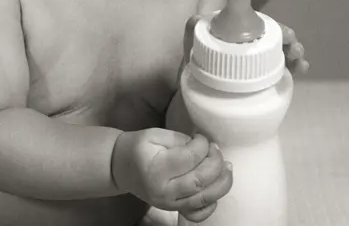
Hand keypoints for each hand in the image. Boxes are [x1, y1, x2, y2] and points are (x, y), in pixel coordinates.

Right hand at [111, 128, 232, 222]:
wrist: (121, 167)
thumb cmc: (138, 147)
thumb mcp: (154, 134)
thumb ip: (179, 139)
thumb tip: (202, 146)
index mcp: (157, 169)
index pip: (190, 158)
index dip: (202, 144)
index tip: (201, 136)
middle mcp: (164, 191)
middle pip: (200, 180)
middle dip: (215, 162)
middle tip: (215, 148)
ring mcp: (170, 204)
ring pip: (204, 199)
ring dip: (222, 182)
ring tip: (227, 166)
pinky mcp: (174, 210)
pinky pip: (198, 214)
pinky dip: (212, 204)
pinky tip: (216, 188)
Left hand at [184, 0, 309, 75]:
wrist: (204, 94)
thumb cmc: (201, 63)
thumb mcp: (194, 45)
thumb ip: (193, 31)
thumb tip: (196, 18)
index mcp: (237, 26)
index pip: (250, 9)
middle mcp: (253, 39)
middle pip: (273, 30)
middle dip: (284, 30)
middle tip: (289, 36)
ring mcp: (263, 58)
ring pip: (284, 48)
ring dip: (294, 47)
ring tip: (296, 52)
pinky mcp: (270, 77)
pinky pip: (288, 69)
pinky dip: (297, 66)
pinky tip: (302, 66)